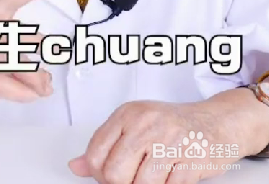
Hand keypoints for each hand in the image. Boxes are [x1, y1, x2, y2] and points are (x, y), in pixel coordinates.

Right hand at [0, 0, 58, 139]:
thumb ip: (13, 60)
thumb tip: (43, 61)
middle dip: (37, 42)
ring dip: (33, 74)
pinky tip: (29, 95)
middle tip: (54, 53)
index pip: (5, 2)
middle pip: (10, 30)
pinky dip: (20, 90)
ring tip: (44, 86)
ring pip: (8, 57)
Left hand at [68, 97, 247, 183]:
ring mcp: (169, 141)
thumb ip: (105, 145)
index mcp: (128, 114)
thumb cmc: (171, 125)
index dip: (98, 173)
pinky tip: (172, 173)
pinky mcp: (190, 161)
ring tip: (155, 173)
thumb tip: (75, 167)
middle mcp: (146, 124)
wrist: (216, 122)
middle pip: (114, 175)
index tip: (109, 174)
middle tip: (134, 177)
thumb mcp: (134, 125)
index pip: (96, 153)